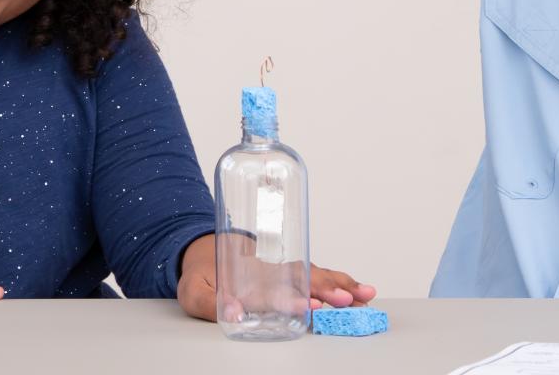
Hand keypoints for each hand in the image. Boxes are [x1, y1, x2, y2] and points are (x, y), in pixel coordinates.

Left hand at [175, 234, 376, 321]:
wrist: (207, 247)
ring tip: (367, 295)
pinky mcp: (291, 273)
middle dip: (326, 289)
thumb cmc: (202, 272)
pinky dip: (339, 283)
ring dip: (341, 284)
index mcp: (246, 277)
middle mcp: (270, 272)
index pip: (273, 289)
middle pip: (302, 278)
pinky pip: (317, 276)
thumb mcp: (192, 290)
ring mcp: (283, 271)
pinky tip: (359, 292)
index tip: (310, 306)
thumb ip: (208, 302)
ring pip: (315, 275)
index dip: (291, 298)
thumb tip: (234, 311)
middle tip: (348, 300)